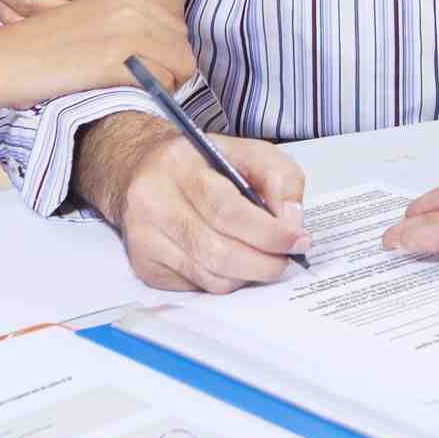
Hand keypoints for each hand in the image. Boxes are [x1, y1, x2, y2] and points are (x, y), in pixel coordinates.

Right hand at [0, 0, 189, 109]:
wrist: (7, 59)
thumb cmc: (41, 48)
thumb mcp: (88, 21)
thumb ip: (121, 28)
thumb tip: (150, 51)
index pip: (173, 26)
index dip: (171, 53)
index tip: (159, 70)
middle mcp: (130, 9)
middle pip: (182, 45)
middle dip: (175, 69)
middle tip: (157, 89)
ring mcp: (126, 33)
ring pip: (179, 63)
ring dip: (168, 84)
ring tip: (148, 96)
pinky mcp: (117, 61)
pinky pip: (160, 81)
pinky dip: (155, 94)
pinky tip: (136, 98)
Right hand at [78, 116, 309, 294]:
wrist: (141, 170)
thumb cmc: (199, 163)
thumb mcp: (247, 151)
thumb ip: (280, 178)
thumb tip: (291, 223)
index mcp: (179, 166)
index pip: (227, 210)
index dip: (268, 232)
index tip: (297, 240)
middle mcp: (154, 202)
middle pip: (217, 251)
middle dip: (263, 262)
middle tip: (286, 259)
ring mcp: (144, 238)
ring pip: (209, 276)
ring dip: (246, 274)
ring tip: (262, 259)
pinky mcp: (144, 265)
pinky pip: (196, 286)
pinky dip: (223, 279)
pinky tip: (230, 260)